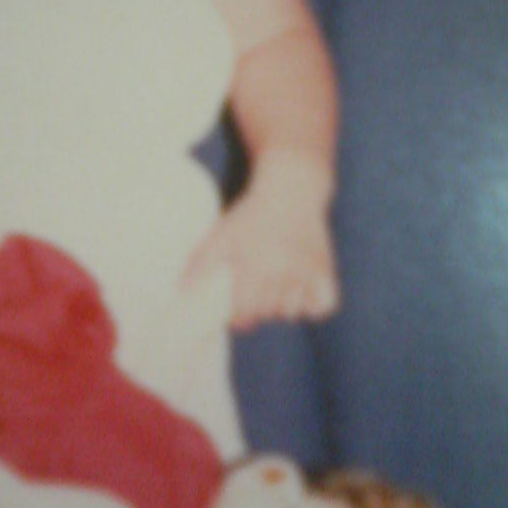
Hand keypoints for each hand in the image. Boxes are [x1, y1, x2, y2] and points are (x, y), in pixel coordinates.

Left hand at [183, 149, 339, 330]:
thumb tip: (182, 291)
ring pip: (293, 311)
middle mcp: (282, 269)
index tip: (238, 309)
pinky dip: (314, 305)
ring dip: (283, 306)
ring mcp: (306, 270)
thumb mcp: (222, 234)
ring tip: (278, 287)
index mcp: (254, 264)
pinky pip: (323, 306)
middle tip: (257, 291)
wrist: (291, 191)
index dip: (238, 316)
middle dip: (259, 308)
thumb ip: (201, 263)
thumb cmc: (251, 215)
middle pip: (268, 313)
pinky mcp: (325, 268)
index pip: (245, 312)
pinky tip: (303, 291)